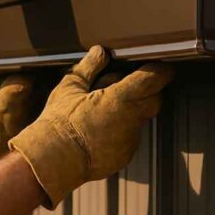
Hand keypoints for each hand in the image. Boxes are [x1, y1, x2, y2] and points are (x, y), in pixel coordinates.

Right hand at [8, 45, 172, 207]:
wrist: (52, 162)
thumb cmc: (59, 123)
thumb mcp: (70, 87)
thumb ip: (90, 67)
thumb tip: (100, 52)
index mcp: (121, 99)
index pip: (154, 79)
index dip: (161, 71)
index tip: (161, 67)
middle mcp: (132, 120)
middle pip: (154, 100)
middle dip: (146, 92)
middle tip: (123, 88)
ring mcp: (130, 140)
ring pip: (140, 119)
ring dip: (129, 113)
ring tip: (101, 112)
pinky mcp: (124, 156)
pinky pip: (129, 138)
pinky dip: (120, 132)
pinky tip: (97, 132)